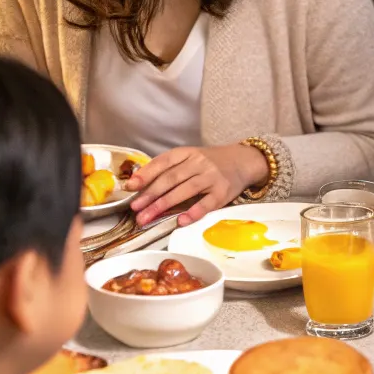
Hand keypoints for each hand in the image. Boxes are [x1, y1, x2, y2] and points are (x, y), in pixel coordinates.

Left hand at [127, 143, 268, 226]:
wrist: (242, 161)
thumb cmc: (210, 163)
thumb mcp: (190, 158)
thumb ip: (168, 169)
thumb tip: (138, 185)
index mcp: (188, 153)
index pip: (164, 162)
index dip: (146, 174)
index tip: (130, 187)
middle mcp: (199, 163)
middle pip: (171, 178)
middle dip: (150, 194)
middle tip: (135, 208)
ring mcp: (212, 177)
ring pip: (185, 190)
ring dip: (163, 205)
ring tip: (147, 217)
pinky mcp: (223, 192)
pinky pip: (206, 204)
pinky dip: (193, 212)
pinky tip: (180, 221)